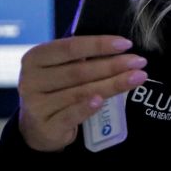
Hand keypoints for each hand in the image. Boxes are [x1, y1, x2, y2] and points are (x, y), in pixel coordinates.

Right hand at [17, 36, 147, 151]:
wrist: (37, 127)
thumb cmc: (56, 89)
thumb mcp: (62, 69)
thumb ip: (82, 58)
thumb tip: (121, 49)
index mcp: (35, 58)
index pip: (70, 47)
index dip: (99, 44)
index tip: (126, 44)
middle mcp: (30, 80)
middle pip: (79, 70)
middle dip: (113, 65)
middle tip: (139, 62)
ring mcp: (35, 105)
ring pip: (80, 92)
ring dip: (112, 84)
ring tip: (137, 78)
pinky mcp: (44, 126)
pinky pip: (70, 115)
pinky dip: (86, 107)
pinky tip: (101, 100)